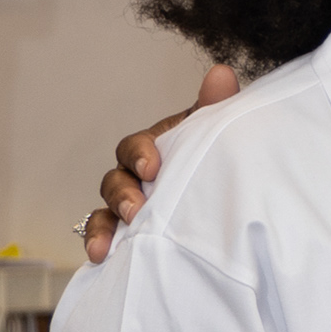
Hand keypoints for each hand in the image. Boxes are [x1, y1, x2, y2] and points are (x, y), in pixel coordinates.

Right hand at [84, 65, 234, 261]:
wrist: (230, 190)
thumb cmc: (216, 154)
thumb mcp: (217, 132)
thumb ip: (215, 106)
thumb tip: (221, 73)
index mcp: (154, 148)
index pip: (135, 146)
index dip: (140, 154)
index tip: (152, 167)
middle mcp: (135, 174)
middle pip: (115, 180)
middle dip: (123, 195)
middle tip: (137, 210)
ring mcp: (130, 203)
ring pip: (106, 210)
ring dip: (105, 225)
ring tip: (108, 245)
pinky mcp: (129, 230)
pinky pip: (106, 235)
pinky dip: (100, 244)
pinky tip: (101, 257)